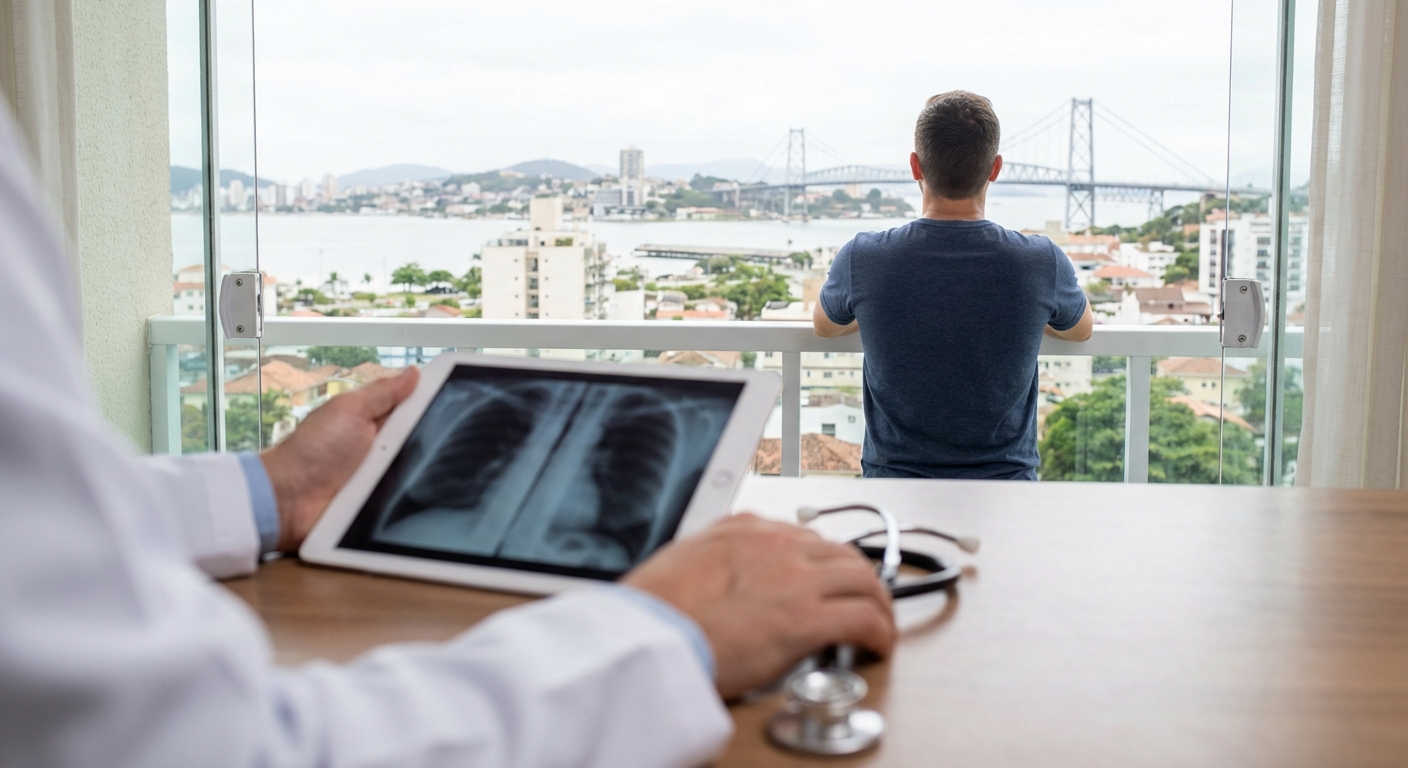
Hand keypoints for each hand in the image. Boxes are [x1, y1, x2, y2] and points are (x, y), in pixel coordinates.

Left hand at [260, 367, 418, 550]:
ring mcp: (382, 476)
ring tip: (412, 470)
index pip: (414, 408)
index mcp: (373, 421)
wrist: (289, 501)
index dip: (432, 403)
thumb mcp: (349, 410)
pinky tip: (407, 493)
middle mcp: (380, 448)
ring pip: (419, 470)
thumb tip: (413, 373)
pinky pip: (407, 498)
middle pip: (422, 439)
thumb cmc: (310, 453)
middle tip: (429, 439)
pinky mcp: (381, 504)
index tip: (452, 399)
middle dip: (430, 439)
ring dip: (419, 471)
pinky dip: (408, 496)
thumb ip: (383, 392)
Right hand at [623, 513, 895, 698]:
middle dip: (859, 578)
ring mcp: (796, 577)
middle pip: (842, 553)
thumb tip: (716, 580)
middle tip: (864, 601)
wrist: (647, 636)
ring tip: (878, 626)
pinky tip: (877, 646)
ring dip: (877, 603)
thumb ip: (709, 561)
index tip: (826, 580)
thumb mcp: (678, 561)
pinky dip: (879, 632)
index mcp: (744, 528)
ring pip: (864, 579)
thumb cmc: (652, 610)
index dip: (822, 563)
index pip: (803, 537)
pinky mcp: (807, 618)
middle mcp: (777, 543)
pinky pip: (864, 618)